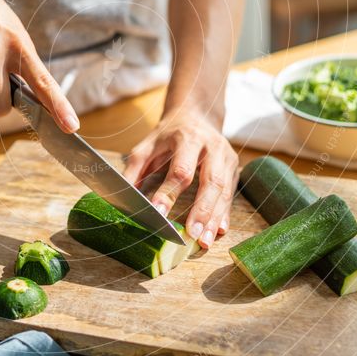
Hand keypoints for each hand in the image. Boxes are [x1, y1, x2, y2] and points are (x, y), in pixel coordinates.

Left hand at [123, 107, 238, 248]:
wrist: (196, 115)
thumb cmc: (168, 135)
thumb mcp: (147, 146)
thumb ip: (134, 170)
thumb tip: (123, 197)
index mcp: (187, 139)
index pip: (180, 170)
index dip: (169, 193)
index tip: (158, 213)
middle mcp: (212, 147)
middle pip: (210, 181)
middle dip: (201, 210)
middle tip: (191, 235)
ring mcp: (226, 157)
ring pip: (224, 190)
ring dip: (213, 217)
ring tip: (203, 240)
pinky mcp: (233, 168)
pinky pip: (231, 194)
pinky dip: (224, 214)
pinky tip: (218, 230)